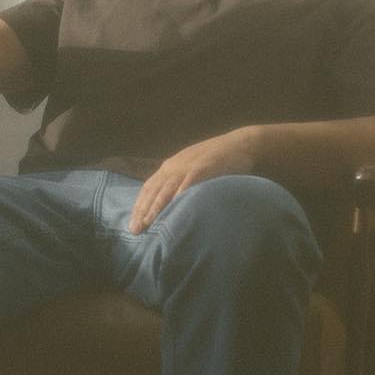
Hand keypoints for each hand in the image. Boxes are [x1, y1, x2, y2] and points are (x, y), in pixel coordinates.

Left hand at [128, 129, 256, 231]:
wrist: (242, 144)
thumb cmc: (218, 160)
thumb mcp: (193, 169)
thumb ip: (181, 182)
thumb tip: (170, 204)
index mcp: (171, 166)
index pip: (149, 187)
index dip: (140, 205)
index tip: (133, 223)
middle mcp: (175, 165)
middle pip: (153, 190)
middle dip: (142, 210)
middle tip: (134, 229)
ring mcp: (189, 166)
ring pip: (166, 188)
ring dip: (156, 207)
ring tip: (148, 224)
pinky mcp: (204, 167)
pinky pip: (188, 183)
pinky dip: (179, 195)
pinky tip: (173, 209)